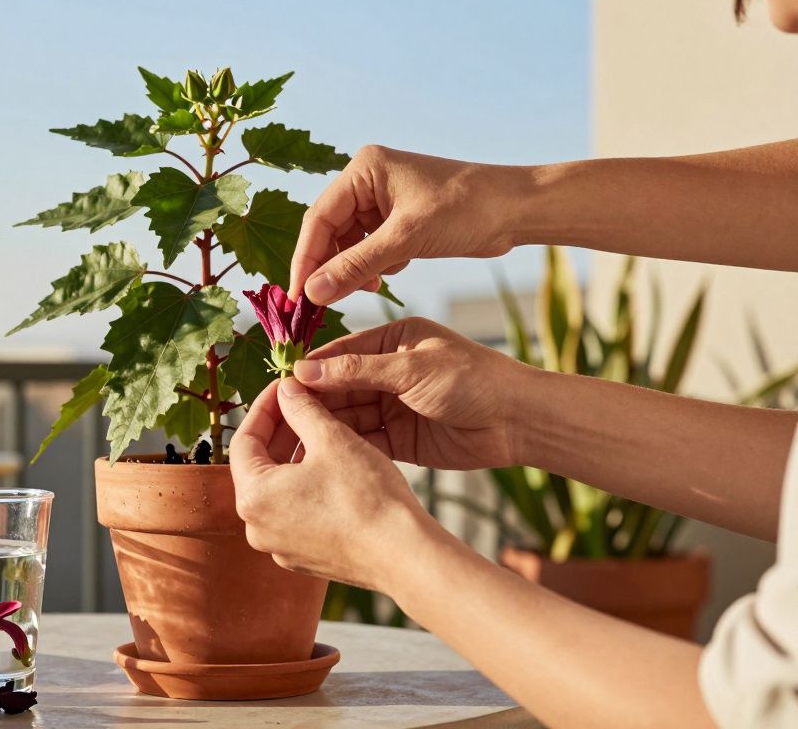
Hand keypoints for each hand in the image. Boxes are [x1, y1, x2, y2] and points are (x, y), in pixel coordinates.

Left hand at [230, 378, 435, 590]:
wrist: (405, 556)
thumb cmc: (368, 497)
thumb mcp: (333, 440)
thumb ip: (302, 409)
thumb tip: (286, 390)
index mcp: (253, 498)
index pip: (244, 440)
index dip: (264, 407)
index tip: (284, 387)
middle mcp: (257, 528)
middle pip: (260, 466)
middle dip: (281, 431)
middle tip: (302, 402)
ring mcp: (280, 546)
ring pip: (280, 489)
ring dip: (296, 457)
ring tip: (320, 429)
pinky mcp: (305, 556)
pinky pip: (296, 512)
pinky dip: (307, 485)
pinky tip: (331, 465)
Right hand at [291, 145, 524, 304]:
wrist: (515, 209)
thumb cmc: (466, 209)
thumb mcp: (406, 239)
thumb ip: (356, 266)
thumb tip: (312, 293)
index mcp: (363, 169)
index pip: (318, 218)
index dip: (306, 258)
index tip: (298, 295)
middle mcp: (367, 180)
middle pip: (329, 231)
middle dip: (329, 267)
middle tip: (321, 303)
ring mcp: (381, 200)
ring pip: (348, 243)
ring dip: (353, 270)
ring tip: (369, 287)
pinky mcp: (397, 219)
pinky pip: (368, 248)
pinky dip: (373, 266)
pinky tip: (390, 274)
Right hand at [293, 317, 531, 470]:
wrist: (518, 422)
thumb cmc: (474, 380)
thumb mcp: (412, 369)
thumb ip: (358, 371)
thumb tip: (305, 371)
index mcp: (392, 342)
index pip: (340, 353)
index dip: (310, 369)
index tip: (279, 384)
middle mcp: (389, 373)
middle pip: (338, 387)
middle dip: (312, 402)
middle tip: (280, 419)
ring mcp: (394, 406)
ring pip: (347, 417)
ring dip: (323, 428)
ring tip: (294, 441)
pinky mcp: (400, 439)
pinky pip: (363, 441)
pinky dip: (344, 448)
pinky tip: (322, 457)